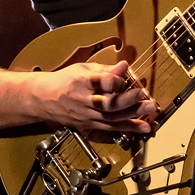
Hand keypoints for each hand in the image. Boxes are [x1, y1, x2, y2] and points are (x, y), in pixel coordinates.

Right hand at [29, 60, 156, 133]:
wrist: (44, 99)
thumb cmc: (65, 81)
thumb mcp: (82, 69)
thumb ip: (105, 69)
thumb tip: (125, 66)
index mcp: (81, 81)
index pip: (101, 82)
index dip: (116, 80)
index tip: (126, 76)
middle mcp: (84, 100)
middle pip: (108, 103)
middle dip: (129, 101)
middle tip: (145, 96)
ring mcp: (87, 115)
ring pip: (113, 118)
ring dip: (134, 115)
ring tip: (151, 111)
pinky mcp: (90, 125)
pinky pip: (112, 127)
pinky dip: (129, 127)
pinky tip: (144, 127)